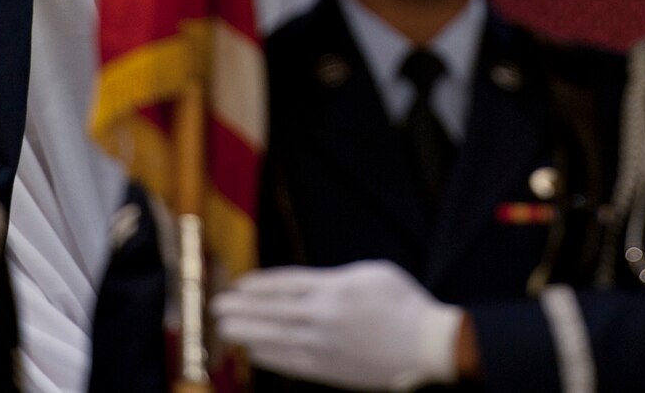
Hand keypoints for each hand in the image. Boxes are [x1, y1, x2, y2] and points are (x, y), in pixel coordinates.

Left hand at [212, 260, 463, 390]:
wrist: (427, 347)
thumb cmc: (404, 306)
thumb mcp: (373, 274)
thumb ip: (337, 278)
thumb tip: (310, 285)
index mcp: (335, 288)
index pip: (285, 284)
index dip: (258, 285)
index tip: (238, 284)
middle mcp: (324, 317)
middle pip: (272, 312)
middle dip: (242, 309)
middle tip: (217, 307)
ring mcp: (325, 346)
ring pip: (276, 339)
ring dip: (247, 333)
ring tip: (226, 330)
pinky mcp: (330, 371)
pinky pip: (291, 363)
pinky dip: (269, 357)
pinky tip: (254, 352)